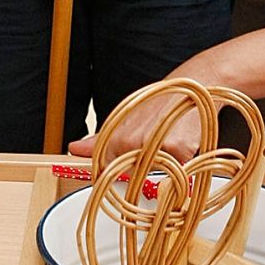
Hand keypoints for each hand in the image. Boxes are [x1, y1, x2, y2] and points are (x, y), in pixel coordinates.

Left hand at [67, 84, 201, 163]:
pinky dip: (183, 161)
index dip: (117, 176)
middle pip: (134, 178)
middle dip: (146, 169)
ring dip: (164, 165)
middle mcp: (130, 144)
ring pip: (156, 174)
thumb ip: (99, 140)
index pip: (107, 173)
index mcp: (115, 138)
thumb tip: (73, 148)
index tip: (126, 172)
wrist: (191, 87)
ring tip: (168, 141)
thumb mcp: (125, 119)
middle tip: (156, 146)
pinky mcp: (178, 151)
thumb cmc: (157, 104)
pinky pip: (178, 171)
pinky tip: (183, 142)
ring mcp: (153, 148)